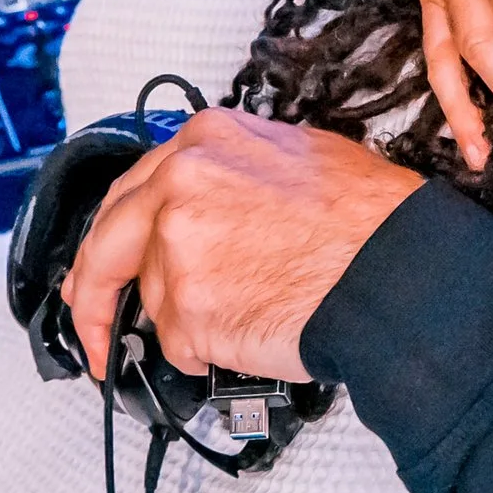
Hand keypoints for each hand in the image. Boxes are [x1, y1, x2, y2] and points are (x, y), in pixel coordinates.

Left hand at [62, 110, 423, 381]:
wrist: (398, 270)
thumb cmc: (370, 221)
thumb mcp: (299, 157)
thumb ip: (231, 172)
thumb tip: (207, 202)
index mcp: (205, 141)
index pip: (129, 192)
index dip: (111, 238)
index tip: (102, 266)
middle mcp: (181, 184)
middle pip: (106, 247)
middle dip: (94, 295)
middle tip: (94, 326)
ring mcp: (179, 246)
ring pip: (155, 299)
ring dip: (190, 319)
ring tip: (252, 311)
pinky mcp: (189, 307)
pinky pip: (179, 342)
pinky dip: (207, 351)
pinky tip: (252, 333)